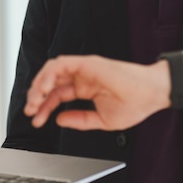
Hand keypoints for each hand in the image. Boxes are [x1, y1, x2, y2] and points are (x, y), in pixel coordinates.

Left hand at [24, 55, 170, 130]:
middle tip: (30, 112)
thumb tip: (58, 120)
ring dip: (39, 84)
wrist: (151, 94)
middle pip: (51, 82)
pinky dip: (49, 74)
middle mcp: (83, 77)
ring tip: (34, 101)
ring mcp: (85, 69)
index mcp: (86, 89)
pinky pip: (62, 64)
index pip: (57, 95)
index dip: (44, 107)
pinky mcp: (88, 63)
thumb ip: (79, 120)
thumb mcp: (101, 120)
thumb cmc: (135, 105)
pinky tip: (44, 89)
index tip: (36, 120)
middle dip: (36, 97)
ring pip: (52, 70)